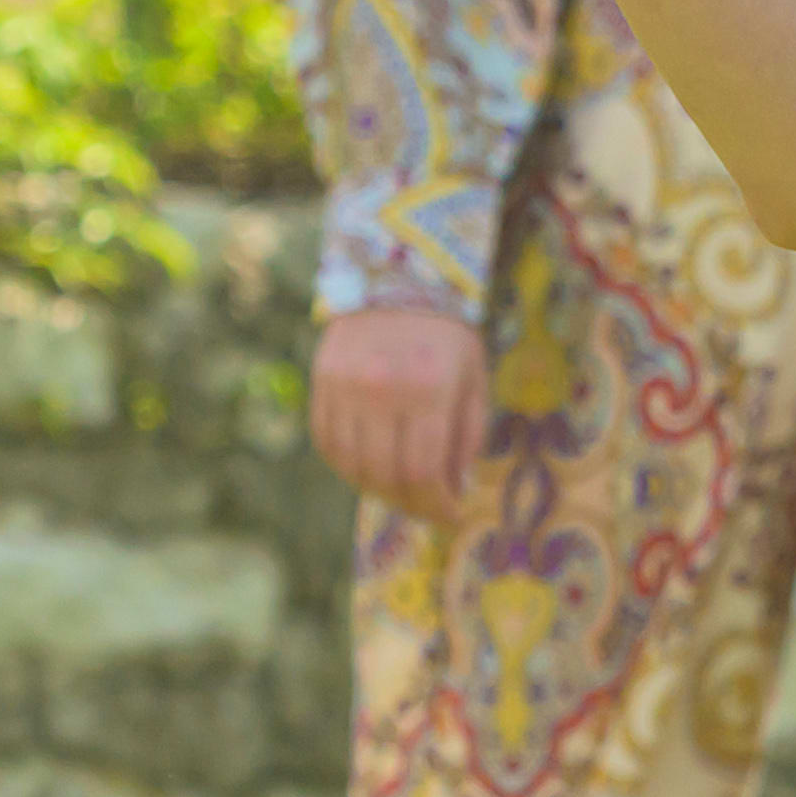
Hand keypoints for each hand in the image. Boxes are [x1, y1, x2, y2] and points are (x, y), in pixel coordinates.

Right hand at [308, 301, 484, 525]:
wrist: (399, 278)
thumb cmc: (448, 336)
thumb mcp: (474, 380)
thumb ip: (466, 436)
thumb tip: (453, 490)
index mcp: (429, 388)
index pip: (424, 471)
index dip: (437, 507)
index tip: (450, 518)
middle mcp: (381, 388)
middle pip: (386, 475)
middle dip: (410, 505)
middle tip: (426, 510)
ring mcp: (345, 384)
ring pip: (351, 465)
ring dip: (377, 490)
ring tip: (400, 492)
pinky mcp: (321, 379)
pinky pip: (326, 441)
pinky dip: (346, 466)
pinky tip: (367, 468)